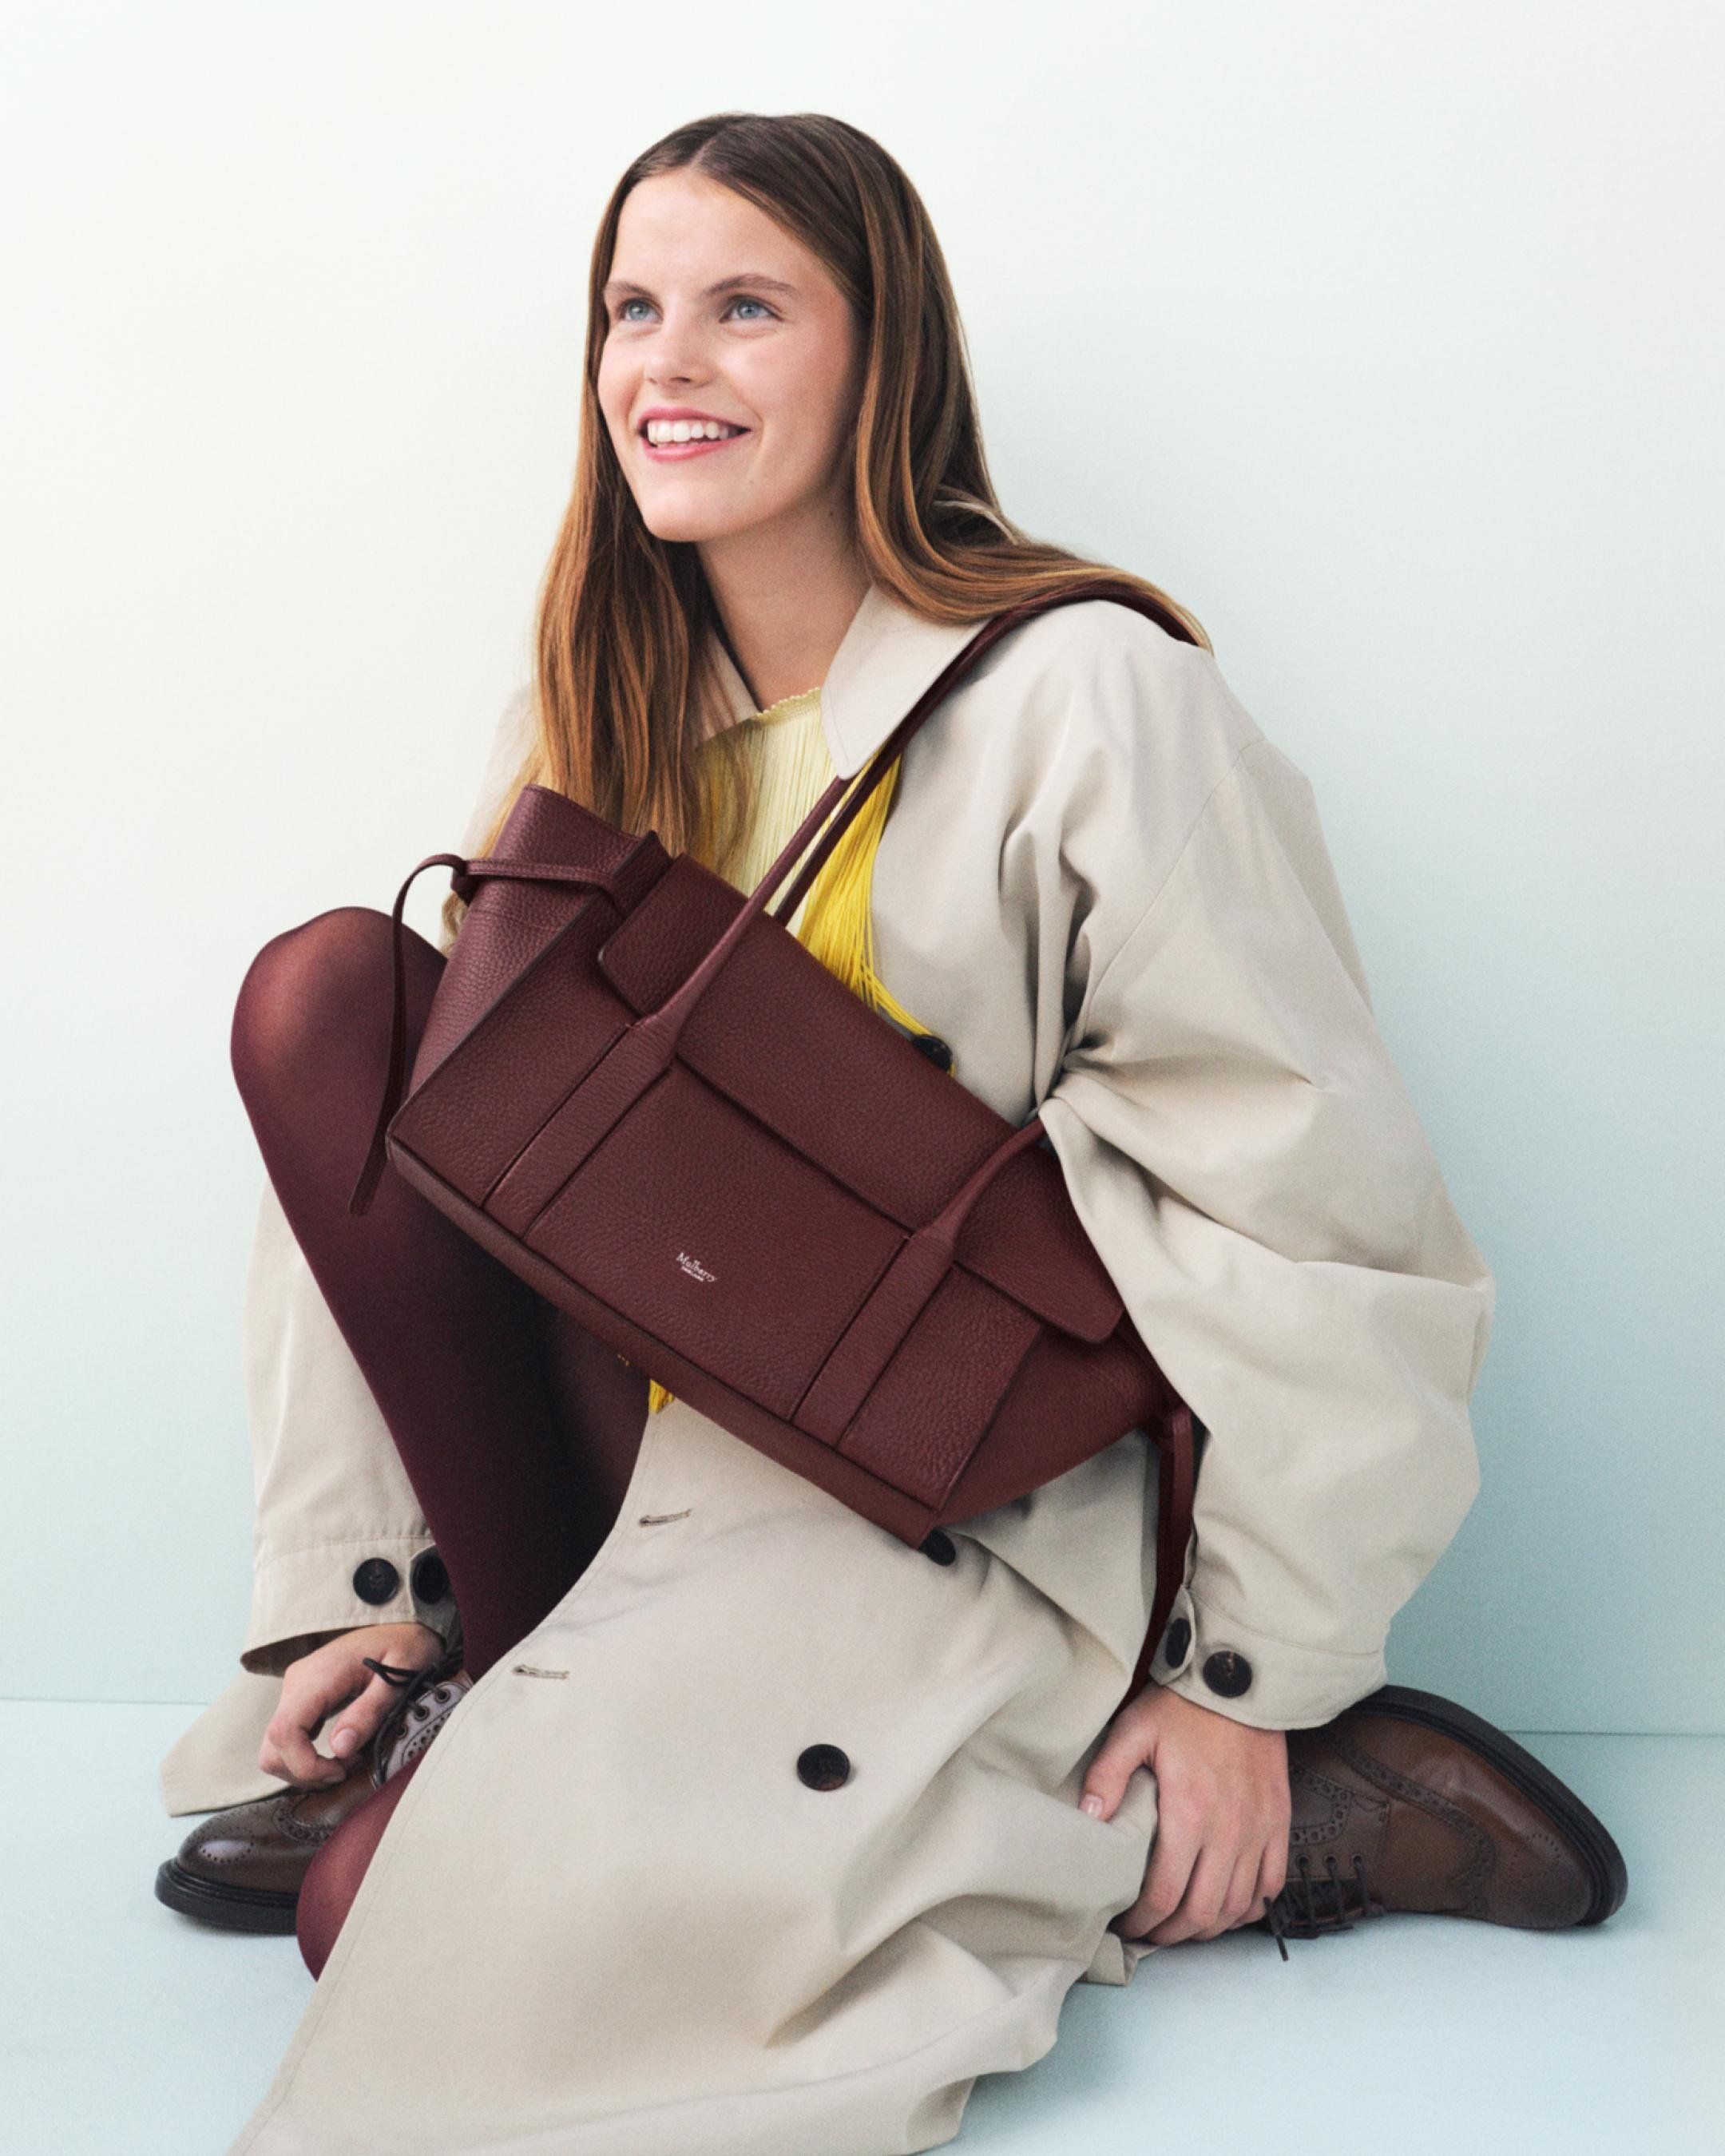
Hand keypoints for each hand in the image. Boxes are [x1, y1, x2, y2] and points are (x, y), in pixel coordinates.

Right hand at [259, 1622, 445, 1788]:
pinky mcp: (302, 1698)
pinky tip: (338, 1752)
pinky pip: (288, 1737)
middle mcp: (297, 1682)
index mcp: (317, 1676)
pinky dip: (304, 1756)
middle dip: (304, 1771)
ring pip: (274, 1746)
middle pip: (272, 1745)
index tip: (341, 1771)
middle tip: (346, 1769)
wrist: (402, 1624)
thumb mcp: (399, 1677)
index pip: (284, 1732)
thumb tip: (340, 1749)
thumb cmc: (405, 1646)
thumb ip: (368, 1711)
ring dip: (303, 1767)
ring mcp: (296, 1690)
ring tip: (345, 1761)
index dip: (305, 1765)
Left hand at [1080, 1679, 1289, 1944]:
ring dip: (1208, 1927)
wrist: (1241, 1684)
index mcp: (1189, 1814)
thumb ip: (1107, 1775)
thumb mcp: (1133, 1730)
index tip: (1125, 1924)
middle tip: (1148, 1933)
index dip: (1143, 1921)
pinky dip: (1249, 1907)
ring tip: (1182, 1926)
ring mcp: (1258, 1832)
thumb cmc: (1183, 1708)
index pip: (1165, 1894)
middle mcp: (1228, 1832)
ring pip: (1236, 1907)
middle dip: (1170, 1933)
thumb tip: (1088, 1820)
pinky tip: (1227, 1908)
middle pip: (1201, 1912)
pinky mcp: (1279, 1824)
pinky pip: (1271, 1885)